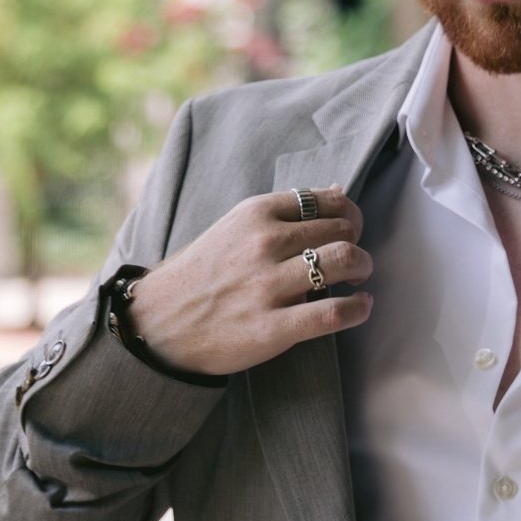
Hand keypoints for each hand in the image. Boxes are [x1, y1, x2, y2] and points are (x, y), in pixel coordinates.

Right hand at [126, 188, 372, 374]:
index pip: (325, 201)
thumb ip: (283, 213)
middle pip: (343, 230)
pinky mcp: (273, 327)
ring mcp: (268, 286)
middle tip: (353, 259)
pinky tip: (359, 306)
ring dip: (363, 268)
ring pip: (345, 261)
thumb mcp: (234, 227)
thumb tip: (336, 193)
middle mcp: (264, 244)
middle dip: (358, 243)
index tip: (349, 230)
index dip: (348, 215)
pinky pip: (334, 313)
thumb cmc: (201, 275)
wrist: (158, 324)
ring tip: (357, 279)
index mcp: (255, 213)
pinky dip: (358, 308)